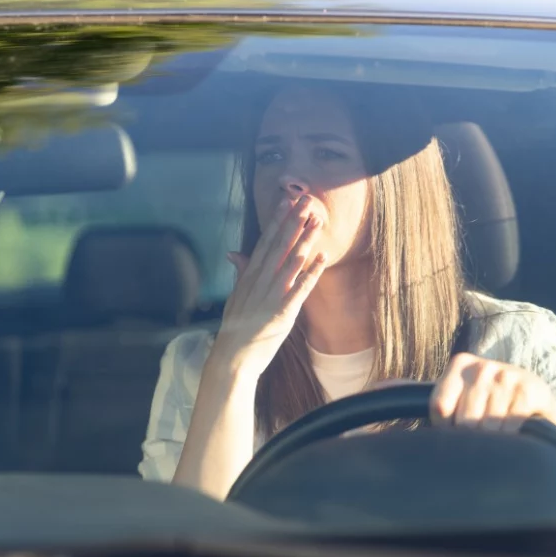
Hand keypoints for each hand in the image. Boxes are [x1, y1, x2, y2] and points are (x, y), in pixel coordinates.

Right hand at [210, 195, 326, 378]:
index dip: (276, 220)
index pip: (264, 242)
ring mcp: (271, 296)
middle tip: (305, 200)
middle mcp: (260, 281)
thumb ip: (240, 273)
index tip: (285, 201)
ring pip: (291, 261)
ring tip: (316, 221)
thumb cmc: (236, 328)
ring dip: (305, 240)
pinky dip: (312, 272)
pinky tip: (322, 257)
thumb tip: (235, 252)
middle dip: (293, 222)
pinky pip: (300, 288)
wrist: (233, 357)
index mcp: (248, 276)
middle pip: (279, 246)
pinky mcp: (283, 312)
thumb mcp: (236, 296)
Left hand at [429, 353, 555, 432]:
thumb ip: (441, 405)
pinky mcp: (528, 391)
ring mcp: (506, 377)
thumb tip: (406, 405)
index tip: (455, 433)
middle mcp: (482, 367)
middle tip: (479, 440)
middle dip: (470, 438)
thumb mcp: (464, 396)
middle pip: (464, 420)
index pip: (440, 406)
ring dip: (492, 440)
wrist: (537, 397)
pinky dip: (509, 437)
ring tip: (496, 437)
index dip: (445, 428)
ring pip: (487, 426)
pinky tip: (512, 434)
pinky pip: (509, 427)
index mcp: (460, 364)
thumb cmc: (490, 401)